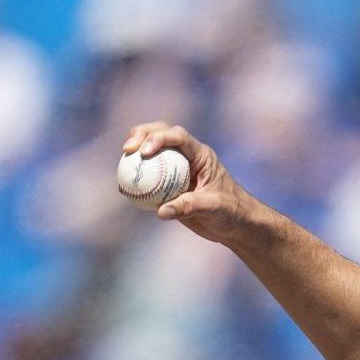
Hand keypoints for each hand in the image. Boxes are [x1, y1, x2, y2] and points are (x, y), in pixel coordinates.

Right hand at [121, 123, 267, 246]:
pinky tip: (123, 186)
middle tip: (127, 148)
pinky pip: (150, 177)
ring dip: (136, 152)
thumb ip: (189, 207)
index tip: (144, 151)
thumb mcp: (214, 208)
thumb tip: (161, 211)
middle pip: (161, 134)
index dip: (159, 138)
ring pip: (153, 153)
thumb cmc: (232, 212)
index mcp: (201, 155)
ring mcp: (177, 169)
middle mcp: (187, 157)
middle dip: (142, 135)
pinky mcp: (170, 185)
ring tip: (122, 160)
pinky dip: (137, 178)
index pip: (178, 137)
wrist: (237, 225)